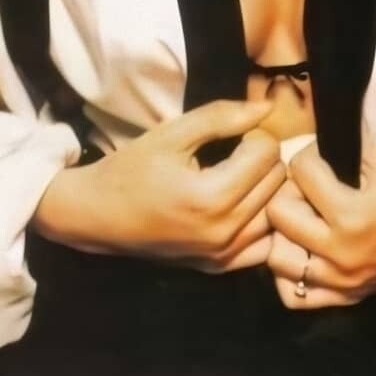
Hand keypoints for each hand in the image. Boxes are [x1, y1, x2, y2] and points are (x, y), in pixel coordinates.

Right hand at [33, 99, 285, 272]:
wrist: (98, 215)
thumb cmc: (132, 169)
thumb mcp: (173, 133)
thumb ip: (222, 116)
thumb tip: (268, 107)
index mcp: (212, 198)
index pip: (267, 153)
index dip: (252, 133)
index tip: (230, 134)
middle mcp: (224, 233)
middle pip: (277, 181)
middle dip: (261, 158)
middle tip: (233, 151)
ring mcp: (223, 256)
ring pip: (276, 211)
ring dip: (264, 188)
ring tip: (237, 175)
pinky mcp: (219, 268)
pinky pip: (264, 243)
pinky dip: (260, 221)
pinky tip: (240, 205)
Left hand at [266, 143, 375, 308]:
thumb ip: (343, 151)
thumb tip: (309, 149)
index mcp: (352, 215)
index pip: (301, 172)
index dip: (308, 154)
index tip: (321, 156)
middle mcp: (341, 253)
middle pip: (278, 215)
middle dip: (288, 191)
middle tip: (306, 186)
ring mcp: (343, 280)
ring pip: (278, 259)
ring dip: (283, 233)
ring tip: (301, 218)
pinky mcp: (348, 296)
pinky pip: (296, 295)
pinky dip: (290, 274)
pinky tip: (302, 251)